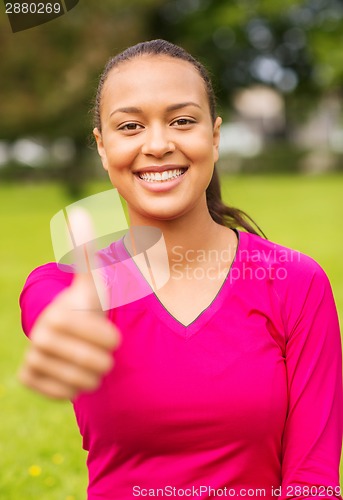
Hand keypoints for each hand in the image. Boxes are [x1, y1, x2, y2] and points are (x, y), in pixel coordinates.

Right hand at [18, 208, 120, 399]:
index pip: (110, 342)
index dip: (112, 337)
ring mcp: (32, 360)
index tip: (100, 327)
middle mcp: (39, 339)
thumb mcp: (91, 282)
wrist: (65, 331)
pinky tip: (68, 371)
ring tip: (83, 357)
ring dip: (92, 374)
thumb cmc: (85, 307)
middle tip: (93, 344)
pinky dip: (74, 387)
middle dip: (104, 357)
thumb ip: (87, 252)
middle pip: (99, 365)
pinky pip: (66, 394)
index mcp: (58, 315)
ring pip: (85, 384)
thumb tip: (78, 212)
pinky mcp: (28, 378)